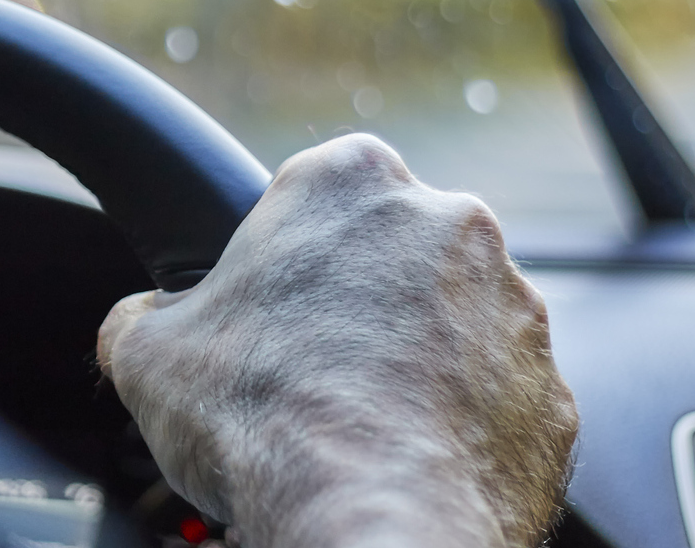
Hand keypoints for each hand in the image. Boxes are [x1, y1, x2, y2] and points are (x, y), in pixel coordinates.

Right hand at [97, 134, 577, 547]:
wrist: (370, 521)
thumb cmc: (259, 419)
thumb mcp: (146, 354)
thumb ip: (145, 317)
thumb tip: (142, 325)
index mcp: (350, 181)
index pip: (314, 190)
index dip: (283, 252)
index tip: (267, 306)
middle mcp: (451, 224)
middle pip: (393, 253)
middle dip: (358, 304)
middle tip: (306, 372)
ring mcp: (516, 310)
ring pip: (455, 326)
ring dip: (415, 363)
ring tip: (356, 428)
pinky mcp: (553, 394)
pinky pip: (498, 402)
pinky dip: (459, 428)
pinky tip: (405, 462)